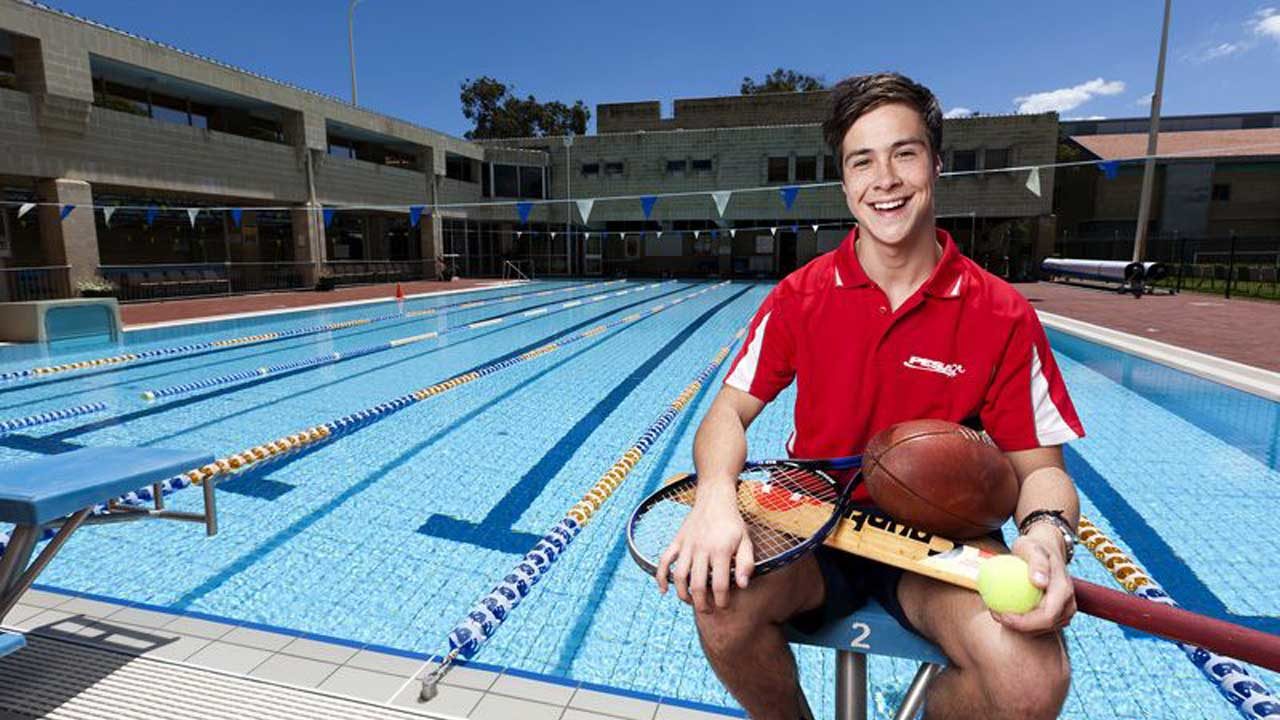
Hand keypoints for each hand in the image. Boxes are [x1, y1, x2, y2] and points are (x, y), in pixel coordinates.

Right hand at [655, 480, 753, 611]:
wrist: (714, 499)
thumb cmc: (732, 522)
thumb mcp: (746, 540)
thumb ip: (746, 563)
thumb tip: (742, 585)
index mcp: (720, 551)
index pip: (720, 585)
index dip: (722, 601)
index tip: (724, 606)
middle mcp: (701, 549)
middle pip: (698, 585)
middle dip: (702, 604)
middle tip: (707, 611)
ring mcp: (687, 546)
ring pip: (680, 577)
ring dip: (683, 595)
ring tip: (691, 603)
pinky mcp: (677, 541)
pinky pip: (665, 560)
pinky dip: (661, 576)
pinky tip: (663, 590)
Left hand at [991, 525, 1076, 633]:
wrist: (1046, 549)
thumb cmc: (1034, 547)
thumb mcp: (1031, 548)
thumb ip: (1037, 562)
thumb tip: (1040, 582)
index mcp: (1063, 590)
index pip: (1047, 617)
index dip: (1025, 623)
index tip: (1003, 615)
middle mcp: (1068, 603)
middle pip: (1045, 626)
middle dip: (1019, 627)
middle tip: (996, 614)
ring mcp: (1065, 610)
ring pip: (1043, 629)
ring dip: (1020, 626)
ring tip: (998, 611)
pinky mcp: (1058, 613)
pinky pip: (1041, 625)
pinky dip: (1024, 622)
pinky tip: (1007, 612)